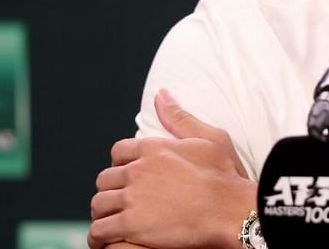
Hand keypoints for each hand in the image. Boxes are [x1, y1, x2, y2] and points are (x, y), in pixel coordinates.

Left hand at [89, 89, 256, 248]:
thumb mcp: (209, 137)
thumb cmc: (225, 176)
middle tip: (118, 201)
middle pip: (105, 179)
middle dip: (110, 189)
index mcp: (153, 149)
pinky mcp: (131, 224)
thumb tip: (161, 95)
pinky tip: (104, 241)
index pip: (118, 152)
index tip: (127, 174)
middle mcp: (138, 170)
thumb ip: (179, 117)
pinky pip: (100, 230)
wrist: (229, 210)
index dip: (120, 163)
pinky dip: (99, 237)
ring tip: (109, 222)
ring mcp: (132, 198)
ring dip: (102, 213)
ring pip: (99, 204)